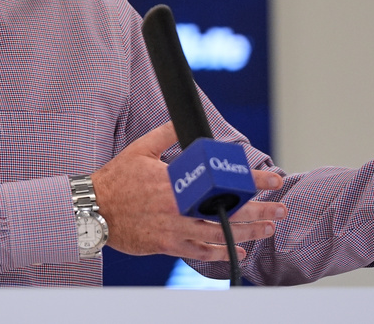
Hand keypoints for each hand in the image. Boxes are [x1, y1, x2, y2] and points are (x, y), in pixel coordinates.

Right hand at [91, 121, 286, 261]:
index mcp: (175, 182)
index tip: (272, 181)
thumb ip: (165, 135)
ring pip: (217, 235)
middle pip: (226, 213)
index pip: (221, 182)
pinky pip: (198, 252)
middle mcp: (178, 207)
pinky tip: (237, 250)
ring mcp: (173, 228)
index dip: (250, 182)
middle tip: (281, 211)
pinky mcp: (166, 245)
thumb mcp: (139, 150)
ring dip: (246, 233)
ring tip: (267, 230)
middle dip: (258, 212)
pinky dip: (219, 253)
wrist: (92, 210)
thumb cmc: (116, 179)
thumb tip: (183, 120)